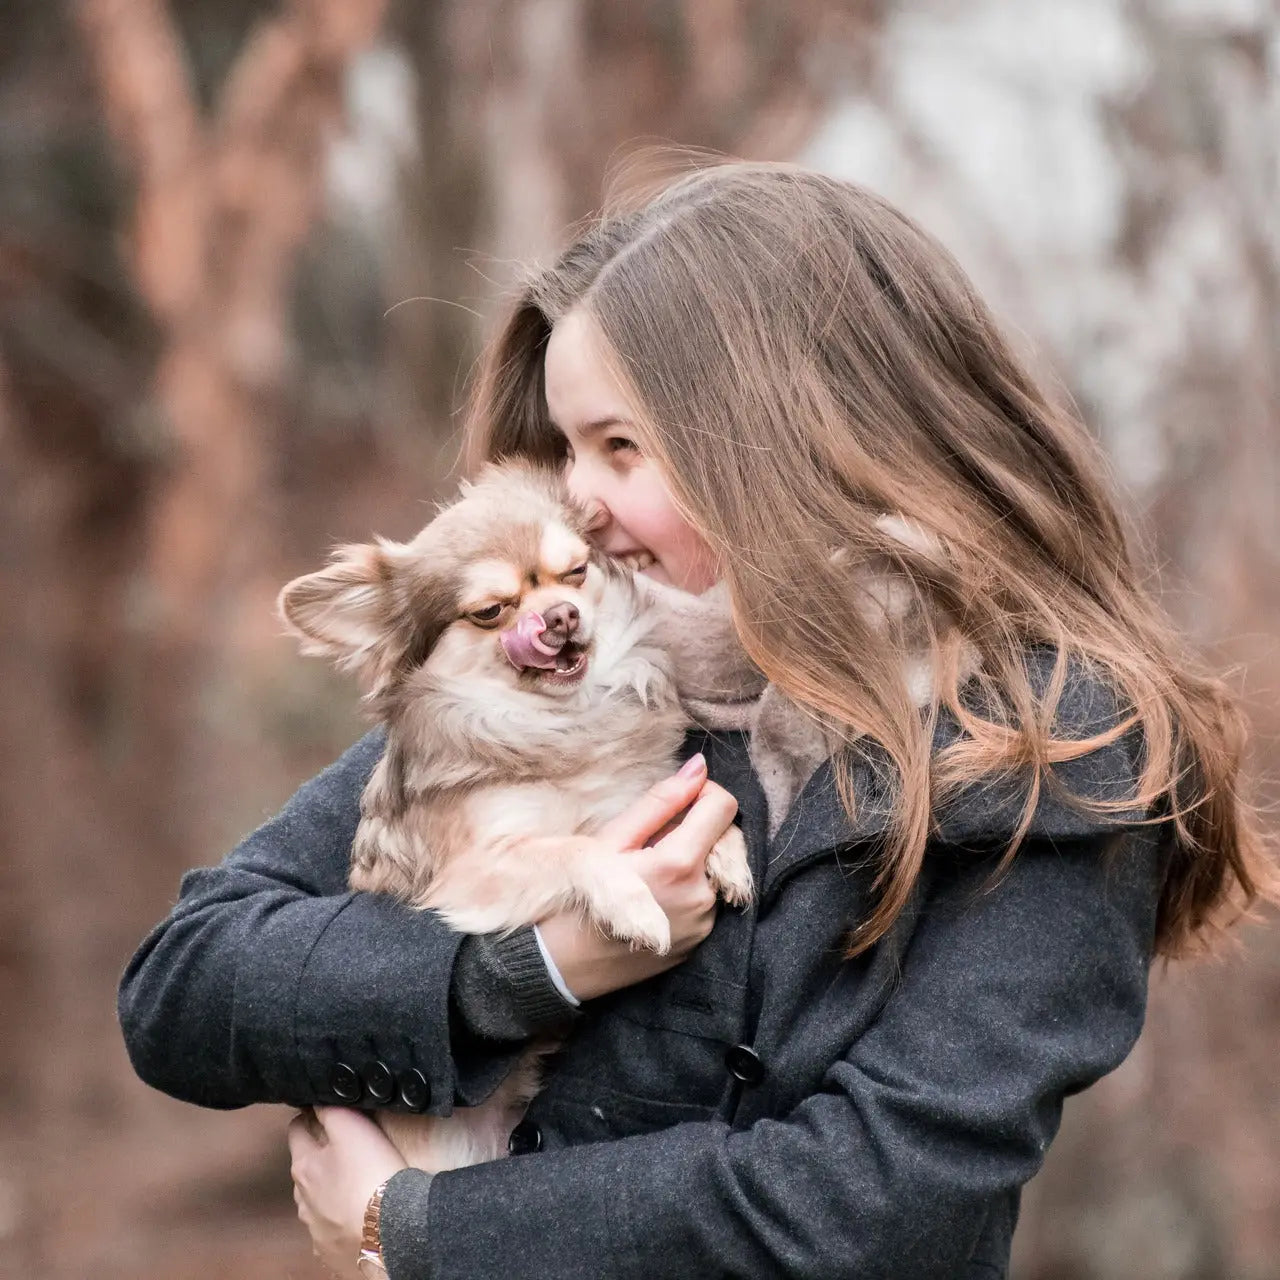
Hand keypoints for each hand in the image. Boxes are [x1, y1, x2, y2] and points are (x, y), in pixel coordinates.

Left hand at [288, 1106, 406, 1274]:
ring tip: (352, 1184)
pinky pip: (330, 1230)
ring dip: (327, 1190)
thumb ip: (329, 1110)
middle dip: (318, 1155)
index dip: (309, 1116)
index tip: (324, 1111)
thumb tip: (315, 1101)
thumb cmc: (370, 1172)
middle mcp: (302, 1199)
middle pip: (304, 1168)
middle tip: (344, 1147)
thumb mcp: (351, 1127)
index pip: (296, 1130)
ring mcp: (314, 1229)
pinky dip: (339, 1220)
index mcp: (303, 1166)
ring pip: (315, 1201)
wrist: (390, 1231)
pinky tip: (355, 1217)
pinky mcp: (331, 1251)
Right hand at [536, 753, 738, 999]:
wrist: (563, 963)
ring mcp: (705, 922)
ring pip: (717, 866)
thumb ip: (661, 801)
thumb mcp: (612, 839)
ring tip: (650, 870)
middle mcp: (702, 895)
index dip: (701, 792)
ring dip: (694, 857)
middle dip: (695, 827)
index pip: (722, 806)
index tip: (675, 800)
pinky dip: (691, 885)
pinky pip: (709, 896)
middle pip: (723, 836)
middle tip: (653, 841)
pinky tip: (656, 894)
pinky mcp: (702, 940)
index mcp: (678, 865)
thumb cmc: (580, 894)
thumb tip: (699, 767)